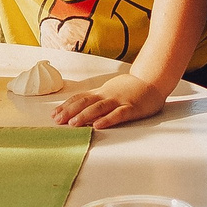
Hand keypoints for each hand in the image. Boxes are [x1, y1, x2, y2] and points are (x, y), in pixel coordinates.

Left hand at [52, 71, 167, 129]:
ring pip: (99, 108)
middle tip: (57, 120)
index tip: (54, 114)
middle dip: (70, 111)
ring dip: (84, 115)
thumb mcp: (110, 90)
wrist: (152, 80)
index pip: (80, 98)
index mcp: (101, 92)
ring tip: (73, 123)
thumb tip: (78, 108)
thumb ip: (96, 98)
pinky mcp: (132, 108)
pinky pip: (118, 114)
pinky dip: (107, 120)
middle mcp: (107, 95)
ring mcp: (119, 101)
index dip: (66, 106)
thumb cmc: (130, 88)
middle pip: (85, 102)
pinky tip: (98, 125)